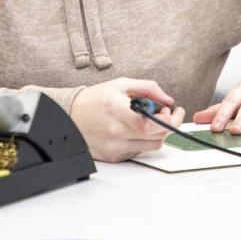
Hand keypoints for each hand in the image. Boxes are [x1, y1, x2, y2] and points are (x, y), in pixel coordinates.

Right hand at [70, 78, 184, 162]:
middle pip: (156, 136)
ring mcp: (115, 146)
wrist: (71, 116)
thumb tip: (168, 100)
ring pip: (153, 145)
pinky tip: (137, 129)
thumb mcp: (121, 84)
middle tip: (167, 113)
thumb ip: (148, 88)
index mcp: (116, 109)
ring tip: (151, 120)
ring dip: (158, 132)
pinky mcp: (115, 156)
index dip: (165, 119)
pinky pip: (141, 150)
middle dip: (169, 124)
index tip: (169, 110)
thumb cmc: (95, 100)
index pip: (147, 123)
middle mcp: (116, 131)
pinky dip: (144, 140)